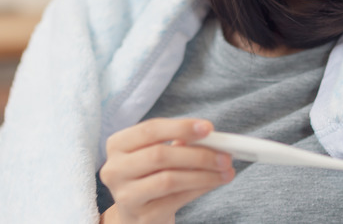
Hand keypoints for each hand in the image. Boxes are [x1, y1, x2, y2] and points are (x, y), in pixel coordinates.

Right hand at [99, 118, 233, 223]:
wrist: (137, 213)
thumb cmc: (151, 176)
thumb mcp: (158, 155)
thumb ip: (179, 143)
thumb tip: (213, 138)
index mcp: (117, 145)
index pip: (150, 130)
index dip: (181, 127)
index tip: (208, 128)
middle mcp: (115, 169)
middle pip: (160, 155)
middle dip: (198, 154)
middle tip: (225, 155)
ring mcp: (126, 195)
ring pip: (170, 179)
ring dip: (204, 174)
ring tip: (226, 171)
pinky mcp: (141, 216)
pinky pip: (176, 199)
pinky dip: (200, 189)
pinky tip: (214, 182)